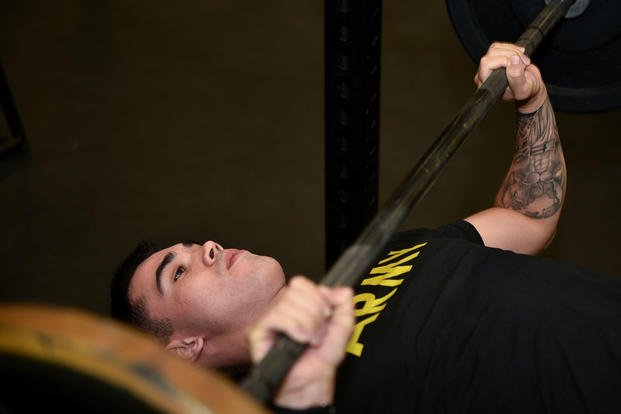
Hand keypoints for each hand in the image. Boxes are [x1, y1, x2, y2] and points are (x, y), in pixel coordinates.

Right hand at [248, 276, 353, 408]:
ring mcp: (267, 320)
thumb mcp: (342, 329)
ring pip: (287, 303)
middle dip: (315, 313)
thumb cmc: (320, 359)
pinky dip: (295, 327)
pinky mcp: (257, 333)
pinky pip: (276, 317)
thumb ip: (345, 306)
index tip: (326, 314)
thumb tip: (339, 289)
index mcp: (295, 304)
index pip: (300, 283)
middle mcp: (279, 309)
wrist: (311, 383)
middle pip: (294, 291)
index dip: (316, 296)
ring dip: (307, 323)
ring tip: (311, 340)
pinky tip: (301, 340)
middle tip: (319, 332)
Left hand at [474, 42, 546, 112]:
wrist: (532, 87)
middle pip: (492, 53)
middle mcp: (484, 75)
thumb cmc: (527, 91)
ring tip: (523, 62)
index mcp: (487, 85)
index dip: (503, 61)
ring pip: (495, 48)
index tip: (518, 68)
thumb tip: (512, 60)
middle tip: (523, 64)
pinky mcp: (495, 59)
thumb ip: (517, 78)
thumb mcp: (524, 88)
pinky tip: (520, 57)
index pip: (487, 63)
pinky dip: (512, 48)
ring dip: (513, 51)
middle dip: (511, 55)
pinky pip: (499, 46)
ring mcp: (489, 66)